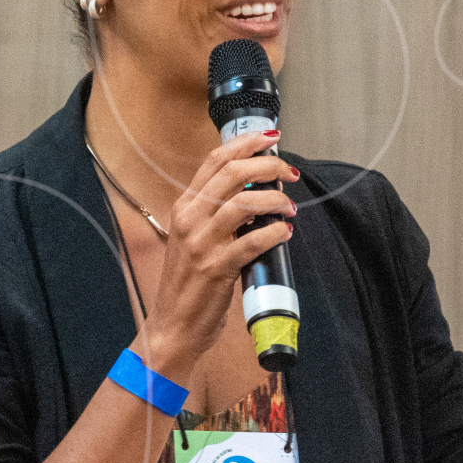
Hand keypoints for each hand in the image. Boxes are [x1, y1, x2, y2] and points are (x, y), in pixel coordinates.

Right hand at [139, 131, 297, 376]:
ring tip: (289, 207)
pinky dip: (274, 233)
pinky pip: (252, 241)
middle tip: (289, 171)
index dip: (246, 143)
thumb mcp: (194, 237)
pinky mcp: (217, 268)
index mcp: (185, 207)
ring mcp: (202, 243)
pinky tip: (284, 232)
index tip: (271, 138)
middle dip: (268, 165)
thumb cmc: (188, 283)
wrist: (173, 324)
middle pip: (232, 173)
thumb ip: (217, 213)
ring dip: (275, 199)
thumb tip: (257, 190)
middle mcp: (190, 219)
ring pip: (244, 202)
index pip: (215, 161)